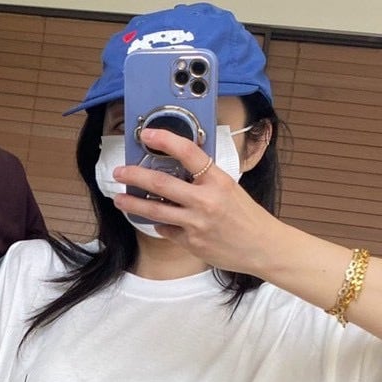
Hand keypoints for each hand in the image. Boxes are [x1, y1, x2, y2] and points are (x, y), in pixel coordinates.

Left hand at [113, 127, 283, 274]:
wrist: (262, 247)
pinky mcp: (191, 242)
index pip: (188, 153)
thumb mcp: (229, 188)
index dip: (165, 140)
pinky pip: (166, 230)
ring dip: (132, 203)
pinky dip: (160, 224)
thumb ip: (204, 179)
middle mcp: (205, 201)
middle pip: (160, 184)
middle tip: (119, 172)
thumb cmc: (246, 216)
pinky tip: (158, 221)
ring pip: (155, 211)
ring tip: (119, 198)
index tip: (147, 134)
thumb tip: (176, 170)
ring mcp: (196, 223)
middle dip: (134, 176)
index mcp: (218, 180)